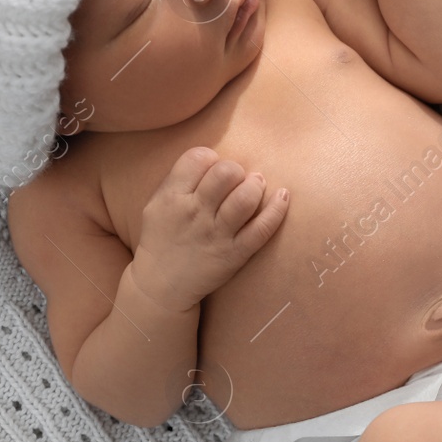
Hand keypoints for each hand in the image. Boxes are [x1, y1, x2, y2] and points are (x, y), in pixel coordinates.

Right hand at [132, 147, 288, 312]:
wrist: (160, 284)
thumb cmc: (162, 237)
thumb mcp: (158, 203)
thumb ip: (181, 179)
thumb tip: (214, 157)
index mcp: (172, 196)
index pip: (199, 158)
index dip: (212, 158)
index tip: (214, 169)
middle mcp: (194, 213)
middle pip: (226, 172)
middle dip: (236, 170)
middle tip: (237, 179)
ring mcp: (216, 235)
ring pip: (245, 198)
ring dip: (256, 186)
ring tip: (256, 186)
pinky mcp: (234, 254)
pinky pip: (262, 229)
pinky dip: (277, 210)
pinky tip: (283, 197)